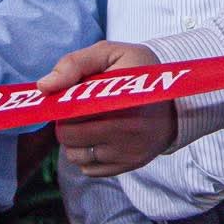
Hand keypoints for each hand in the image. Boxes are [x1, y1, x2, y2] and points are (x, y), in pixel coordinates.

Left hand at [38, 42, 177, 175]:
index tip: (73, 96)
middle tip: (81, 110)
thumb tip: (44, 87)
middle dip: (67, 122)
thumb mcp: (111, 53)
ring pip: (75, 155)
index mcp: (123, 96)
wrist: (180, 95)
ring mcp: (131, 149)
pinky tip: (102, 138)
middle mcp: (130, 127)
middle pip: (68, 135)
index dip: (65, 104)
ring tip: (91, 123)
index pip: (71, 112)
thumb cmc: (139, 70)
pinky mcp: (132, 164)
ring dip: (76, 141)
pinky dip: (89, 155)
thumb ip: (74, 63)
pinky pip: (89, 169)